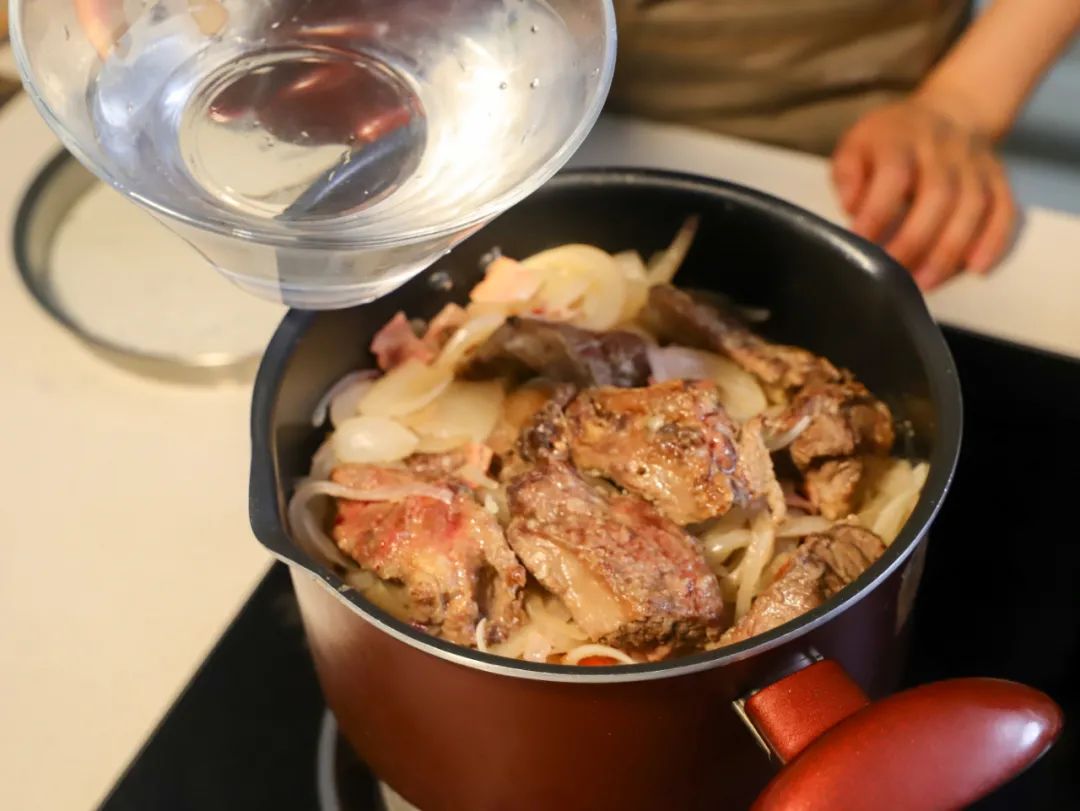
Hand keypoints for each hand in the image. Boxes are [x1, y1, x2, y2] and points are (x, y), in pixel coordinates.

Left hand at [831, 94, 1015, 290]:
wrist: (952, 111)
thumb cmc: (893, 141)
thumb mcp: (857, 144)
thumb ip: (848, 174)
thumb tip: (850, 207)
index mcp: (902, 139)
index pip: (894, 173)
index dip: (878, 211)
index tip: (862, 241)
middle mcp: (944, 149)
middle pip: (939, 195)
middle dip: (915, 241)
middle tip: (894, 274)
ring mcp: (975, 164)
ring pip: (972, 207)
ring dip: (949, 251)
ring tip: (925, 283)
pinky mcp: (998, 179)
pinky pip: (1004, 210)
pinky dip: (993, 241)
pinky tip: (975, 268)